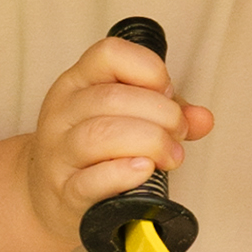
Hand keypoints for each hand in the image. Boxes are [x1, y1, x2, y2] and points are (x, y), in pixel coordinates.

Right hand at [19, 32, 214, 251]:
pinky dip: (122, 174)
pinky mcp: (65, 192)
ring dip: (149, 142)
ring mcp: (59, 154)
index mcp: (77, 83)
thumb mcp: (123, 118)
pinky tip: (144, 170)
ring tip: (170, 156)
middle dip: (160, 114)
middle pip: (112, 99)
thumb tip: (203, 119)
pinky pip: (90, 181)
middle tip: (178, 133)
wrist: (48, 197)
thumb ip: (166, 113)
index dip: (148, 69)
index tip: (166, 92)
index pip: (108, 54)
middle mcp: (62, 113)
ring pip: (100, 135)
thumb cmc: (93, 152)